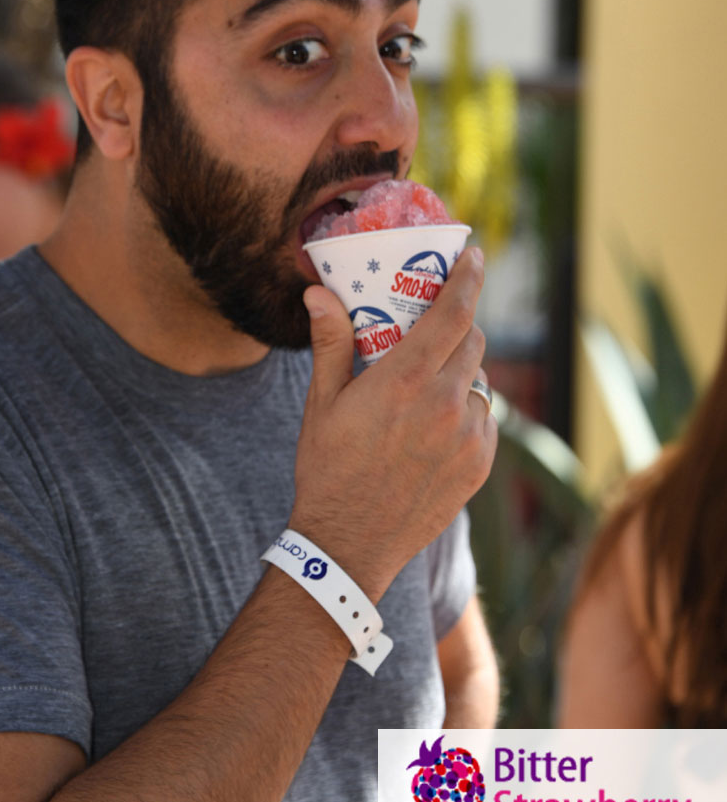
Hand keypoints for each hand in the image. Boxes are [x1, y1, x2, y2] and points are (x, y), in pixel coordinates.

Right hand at [290, 247, 496, 599]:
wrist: (348, 545)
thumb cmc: (327, 469)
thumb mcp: (322, 403)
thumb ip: (330, 343)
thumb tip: (317, 292)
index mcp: (406, 380)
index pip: (454, 312)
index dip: (469, 278)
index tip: (474, 256)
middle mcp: (446, 404)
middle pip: (471, 340)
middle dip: (457, 324)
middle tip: (434, 323)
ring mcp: (468, 438)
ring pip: (479, 383)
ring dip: (460, 373)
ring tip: (427, 386)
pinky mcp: (479, 466)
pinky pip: (483, 421)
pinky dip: (466, 412)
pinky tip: (435, 426)